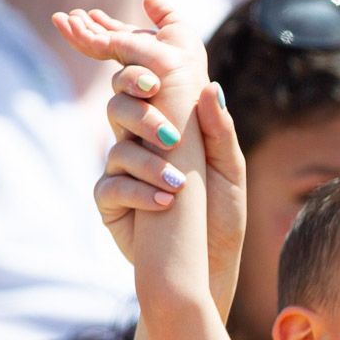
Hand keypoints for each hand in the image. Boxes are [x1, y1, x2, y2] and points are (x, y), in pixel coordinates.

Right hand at [97, 76, 245, 296]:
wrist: (211, 263)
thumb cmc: (221, 213)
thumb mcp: (229, 170)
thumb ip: (220, 131)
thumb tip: (211, 87)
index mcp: (165, 127)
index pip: (142, 89)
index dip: (139, 76)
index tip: (155, 82)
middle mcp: (137, 143)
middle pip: (119, 107)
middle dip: (139, 114)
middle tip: (167, 132)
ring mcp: (121, 172)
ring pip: (118, 149)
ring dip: (149, 164)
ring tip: (179, 184)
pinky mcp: (110, 203)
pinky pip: (113, 187)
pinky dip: (140, 193)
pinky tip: (165, 203)